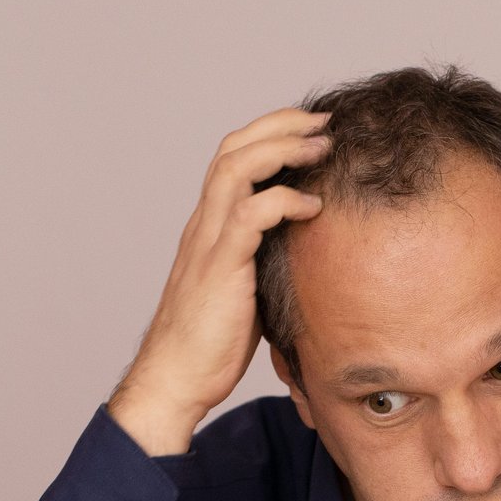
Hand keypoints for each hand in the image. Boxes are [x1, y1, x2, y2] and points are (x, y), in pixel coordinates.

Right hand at [108, 109, 330, 455]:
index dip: (270, 133)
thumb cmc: (212, 342)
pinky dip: (284, 202)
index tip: (312, 128)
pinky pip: (250, 217)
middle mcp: (205, 223)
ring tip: (322, 148)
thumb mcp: (247, 287)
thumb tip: (308, 250)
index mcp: (210, 225)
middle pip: (234, 148)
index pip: (233, 157)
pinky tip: (314, 208)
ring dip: (283, 150)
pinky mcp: (220, 268)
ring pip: (236, 169)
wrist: (176, 378)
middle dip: (281, 125)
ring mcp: (209, 242)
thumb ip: (265, 257)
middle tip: (323, 122)